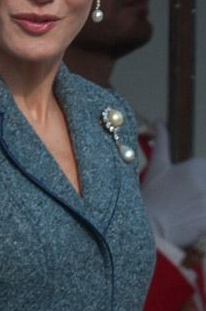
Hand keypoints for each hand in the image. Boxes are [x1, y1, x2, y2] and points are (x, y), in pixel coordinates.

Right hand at [140, 120, 205, 247]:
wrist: (150, 229)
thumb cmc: (151, 196)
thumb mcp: (156, 166)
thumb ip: (162, 141)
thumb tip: (158, 120)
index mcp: (195, 168)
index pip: (205, 167)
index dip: (195, 175)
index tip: (183, 186)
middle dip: (199, 189)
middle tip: (184, 198)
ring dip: (200, 201)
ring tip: (188, 207)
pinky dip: (203, 214)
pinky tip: (194, 218)